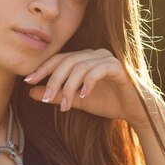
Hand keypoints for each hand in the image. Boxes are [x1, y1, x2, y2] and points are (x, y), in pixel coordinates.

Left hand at [25, 48, 152, 131]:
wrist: (136, 110)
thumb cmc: (107, 102)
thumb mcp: (76, 100)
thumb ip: (57, 95)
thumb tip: (31, 92)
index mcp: (84, 58)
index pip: (59, 59)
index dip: (42, 69)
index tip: (28, 81)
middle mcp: (94, 54)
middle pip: (67, 61)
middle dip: (53, 80)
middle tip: (46, 97)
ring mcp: (107, 59)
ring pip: (80, 67)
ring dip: (70, 87)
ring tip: (65, 106)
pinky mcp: (118, 67)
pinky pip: (98, 70)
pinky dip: (88, 83)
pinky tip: (83, 96)